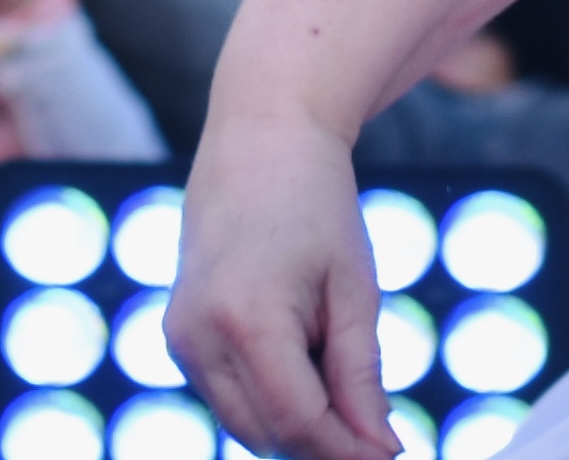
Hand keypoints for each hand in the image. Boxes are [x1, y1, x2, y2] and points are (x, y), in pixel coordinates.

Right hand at [171, 110, 400, 459]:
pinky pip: (227, 397)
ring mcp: (180, 339)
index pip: (299, 422)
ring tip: (342, 383)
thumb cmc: (317, 205)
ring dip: (295, 426)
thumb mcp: (354, 289)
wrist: (259, 140)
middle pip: (266, 434)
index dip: (347, 451)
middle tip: (376, 433)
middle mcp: (199, 337)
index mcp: (247, 319)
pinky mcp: (178, 337)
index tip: (390, 456)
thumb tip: (379, 449)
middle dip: (323, 445)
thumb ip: (361, 375)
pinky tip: (306, 362)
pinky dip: (269, 400)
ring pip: (243, 425)